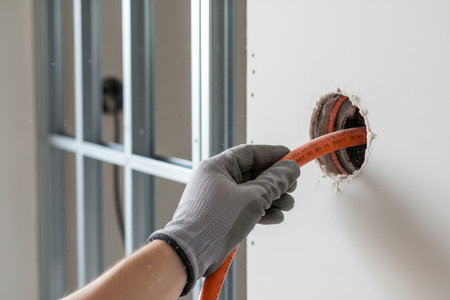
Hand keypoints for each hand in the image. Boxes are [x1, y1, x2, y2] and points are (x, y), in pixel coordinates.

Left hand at [148, 144, 299, 294]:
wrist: (190, 253)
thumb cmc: (214, 222)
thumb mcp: (252, 199)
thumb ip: (274, 182)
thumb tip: (291, 169)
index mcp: (217, 167)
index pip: (250, 153)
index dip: (273, 155)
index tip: (292, 157)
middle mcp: (216, 180)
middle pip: (253, 173)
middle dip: (275, 181)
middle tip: (293, 186)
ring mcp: (218, 198)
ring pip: (251, 192)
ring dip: (272, 198)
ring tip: (288, 205)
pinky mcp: (221, 216)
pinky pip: (245, 207)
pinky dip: (262, 211)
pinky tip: (276, 217)